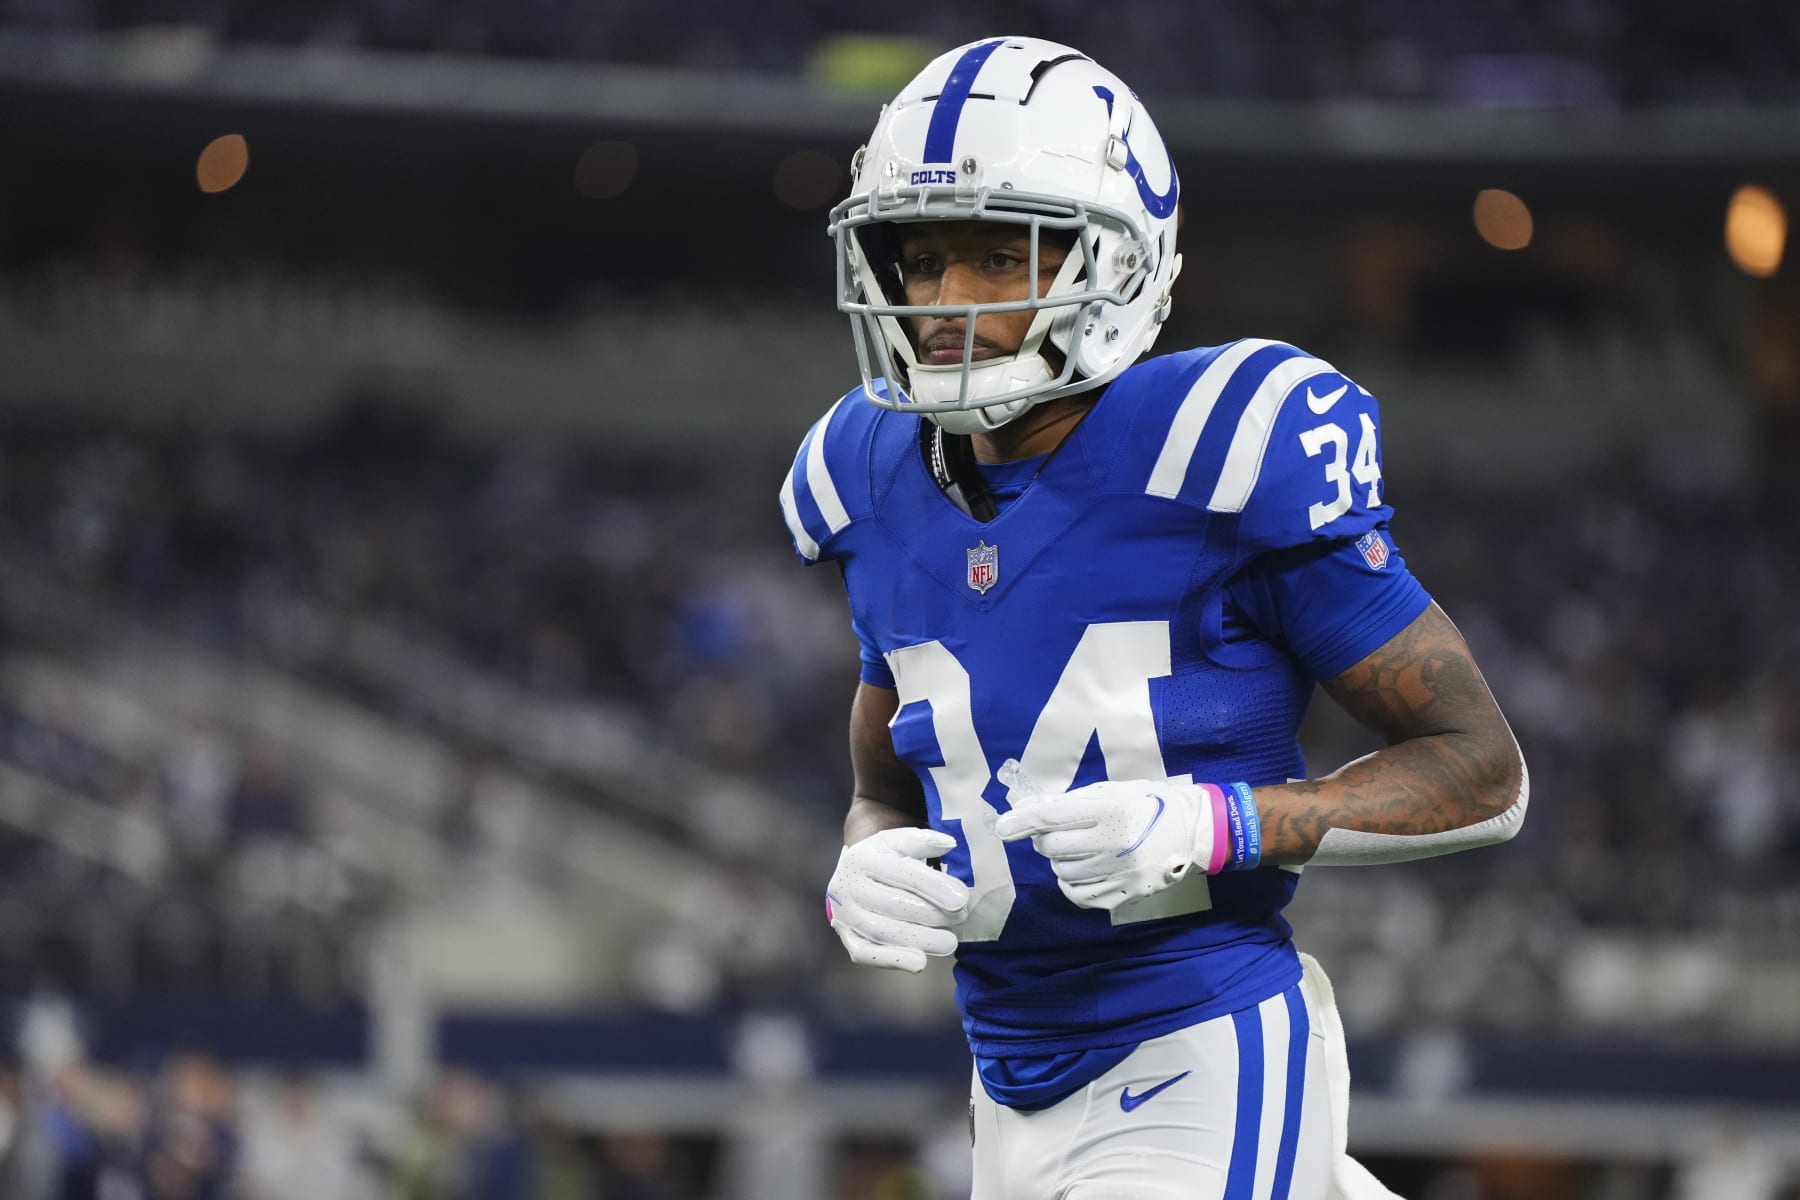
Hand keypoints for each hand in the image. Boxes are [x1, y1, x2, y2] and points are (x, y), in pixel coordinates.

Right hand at [826, 827, 970, 971]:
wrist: (852, 877)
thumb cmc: (885, 859)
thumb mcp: (900, 842)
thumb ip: (924, 841)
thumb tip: (949, 844)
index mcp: (861, 858)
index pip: (901, 873)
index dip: (934, 887)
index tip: (962, 899)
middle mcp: (846, 887)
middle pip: (893, 905)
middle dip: (932, 914)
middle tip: (961, 917)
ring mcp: (844, 915)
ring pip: (882, 931)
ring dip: (920, 939)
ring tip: (950, 942)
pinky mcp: (847, 938)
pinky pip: (867, 954)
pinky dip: (893, 960)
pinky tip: (920, 962)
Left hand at [993, 760, 1219, 911]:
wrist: (1195, 831)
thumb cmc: (1151, 803)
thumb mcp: (1115, 790)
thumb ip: (1075, 800)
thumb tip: (1033, 808)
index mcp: (1110, 810)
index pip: (1052, 817)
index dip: (1022, 821)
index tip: (1002, 827)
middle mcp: (1113, 843)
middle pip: (1052, 847)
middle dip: (1046, 839)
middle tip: (1058, 833)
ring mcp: (1120, 872)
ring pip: (1062, 872)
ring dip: (1060, 861)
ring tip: (1077, 850)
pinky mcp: (1126, 893)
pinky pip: (1079, 895)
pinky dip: (1071, 884)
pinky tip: (1082, 871)